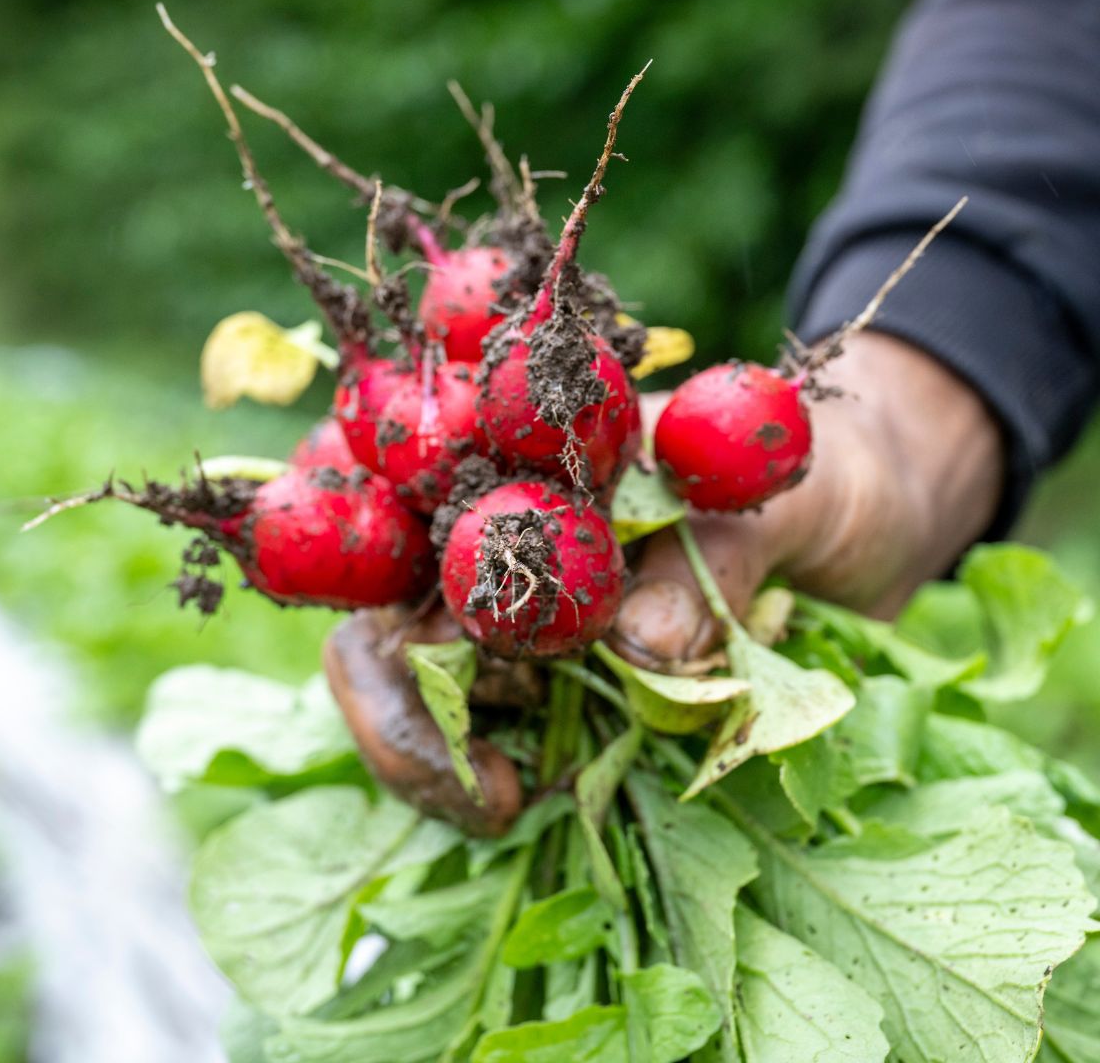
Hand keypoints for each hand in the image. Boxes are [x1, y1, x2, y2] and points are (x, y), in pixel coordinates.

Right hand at [324, 332, 1003, 833]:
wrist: (876, 513)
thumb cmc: (821, 473)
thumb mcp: (773, 500)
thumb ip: (711, 552)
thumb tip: (642, 645)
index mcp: (530, 460)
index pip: (406, 511)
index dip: (394, 588)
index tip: (460, 673)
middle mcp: (503, 532)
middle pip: (386, 618)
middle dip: (405, 713)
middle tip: (485, 790)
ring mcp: (524, 610)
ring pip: (417, 689)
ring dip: (441, 760)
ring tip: (516, 802)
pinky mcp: (561, 678)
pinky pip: (486, 734)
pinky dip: (488, 777)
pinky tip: (536, 797)